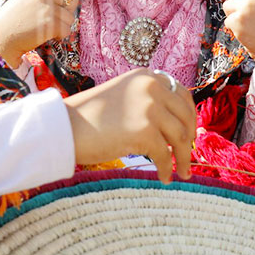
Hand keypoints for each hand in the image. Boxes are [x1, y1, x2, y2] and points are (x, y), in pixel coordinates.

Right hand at [0, 0, 87, 67]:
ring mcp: (49, 8)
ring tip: (47, 30)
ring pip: (71, 17)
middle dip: (68, 11)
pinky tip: (49, 36)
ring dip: (63, 26)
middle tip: (56, 20)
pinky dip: (61, 35)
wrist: (0, 37)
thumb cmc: (10, 21)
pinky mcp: (51, 24)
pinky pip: (66, 30)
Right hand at [63, 68, 194, 183]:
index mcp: (147, 76)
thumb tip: (176, 124)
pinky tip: (164, 178)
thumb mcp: (123, 96)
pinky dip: (167, 169)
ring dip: (182, 158)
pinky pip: (165, 155)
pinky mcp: (144, 131)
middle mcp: (152, 87)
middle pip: (185, 117)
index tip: (189, 133)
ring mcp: (149, 108)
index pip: (182, 94)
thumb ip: (147, 101)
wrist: (64, 127)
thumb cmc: (89, 117)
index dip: (189, 116)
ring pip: (180, 137)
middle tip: (186, 156)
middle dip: (189, 139)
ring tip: (181, 172)